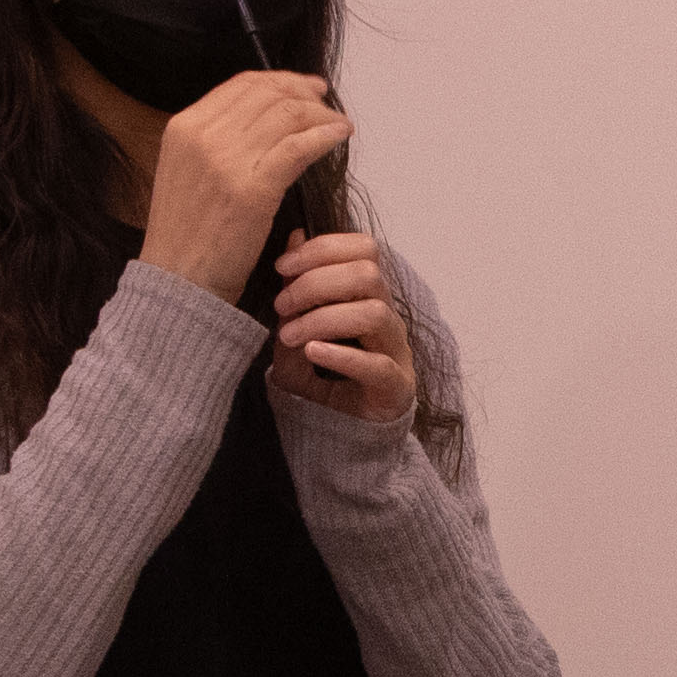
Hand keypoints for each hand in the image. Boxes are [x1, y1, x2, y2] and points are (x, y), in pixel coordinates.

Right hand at [136, 70, 348, 300]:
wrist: (178, 281)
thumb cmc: (188, 235)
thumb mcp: (186, 171)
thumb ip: (214, 141)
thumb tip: (261, 119)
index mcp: (183, 127)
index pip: (242, 85)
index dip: (281, 80)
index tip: (305, 88)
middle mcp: (203, 136)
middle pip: (268, 94)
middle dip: (305, 93)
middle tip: (326, 104)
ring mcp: (227, 161)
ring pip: (288, 115)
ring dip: (322, 115)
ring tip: (338, 125)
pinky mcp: (254, 190)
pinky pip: (299, 146)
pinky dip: (325, 135)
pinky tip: (339, 136)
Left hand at [265, 229, 419, 422]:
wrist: (341, 438)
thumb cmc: (322, 380)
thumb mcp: (297, 331)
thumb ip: (296, 290)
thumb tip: (294, 237)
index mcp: (369, 296)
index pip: (364, 249)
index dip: (323, 248)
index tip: (282, 266)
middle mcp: (387, 317)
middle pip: (368, 275)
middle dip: (317, 283)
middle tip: (281, 306)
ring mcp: (396, 351)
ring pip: (374, 314)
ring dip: (324, 319)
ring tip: (289, 336)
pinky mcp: (395, 387)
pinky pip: (376, 365)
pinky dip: (342, 355)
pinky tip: (313, 352)